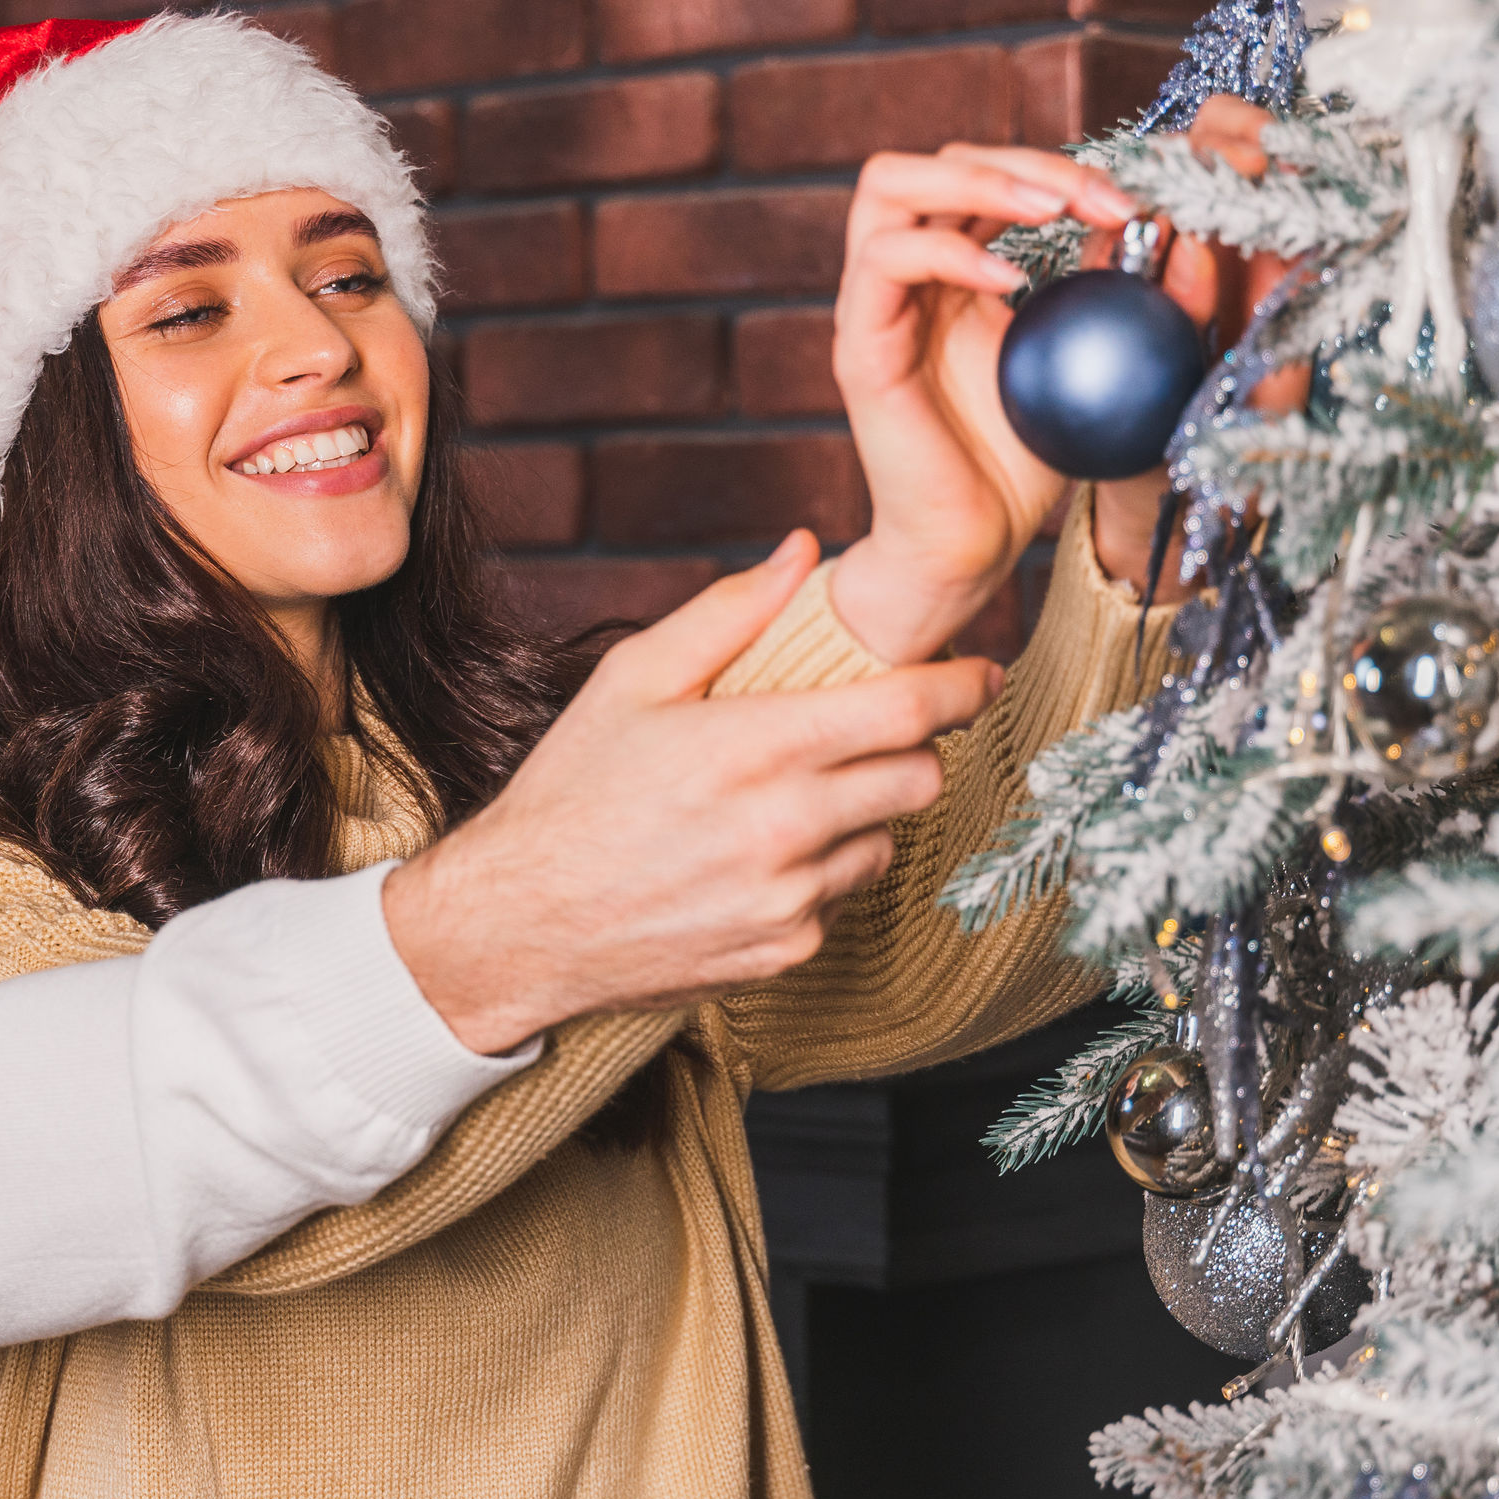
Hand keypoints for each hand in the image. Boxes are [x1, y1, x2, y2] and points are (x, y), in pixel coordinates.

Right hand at [383, 535, 1003, 1053]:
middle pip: (920, 777)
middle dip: (912, 747)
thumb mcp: (631, 681)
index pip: (906, 711)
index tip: (979, 672)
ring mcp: (790, 897)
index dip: (960, 685)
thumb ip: (728, 612)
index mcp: (754, 746)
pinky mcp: (785, 949)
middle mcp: (784, 827)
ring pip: (886, 840)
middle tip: (868, 731)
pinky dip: (818, 871)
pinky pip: (841, 897)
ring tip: (788, 799)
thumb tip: (805, 549)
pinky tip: (753, 858)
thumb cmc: (572, 790)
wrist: (520, 922)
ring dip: (862, 812)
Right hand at [830, 111, 1290, 646]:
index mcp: (949, 270)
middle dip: (1020, 159)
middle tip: (1098, 196)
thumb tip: (1155, 220)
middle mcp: (902, 277)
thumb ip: (1103, 286)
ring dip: (976, 181)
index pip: (979, 174)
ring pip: (886, 187)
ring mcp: (873, 307)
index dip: (1054, 168)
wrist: (970, 546)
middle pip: (928, 161)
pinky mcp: (860, 349)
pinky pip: (885, 263)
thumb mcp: (1081, 353)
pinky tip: (1012, 276)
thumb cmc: (1024, 458)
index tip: (1132, 200)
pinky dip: (950, 251)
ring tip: (1049, 208)